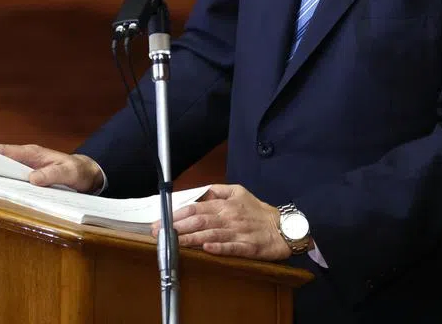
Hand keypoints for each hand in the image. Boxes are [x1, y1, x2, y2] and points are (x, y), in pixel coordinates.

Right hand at [0, 143, 104, 192]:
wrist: (86, 173)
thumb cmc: (77, 171)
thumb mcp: (68, 173)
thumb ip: (52, 175)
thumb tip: (32, 179)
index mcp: (32, 153)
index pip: (6, 151)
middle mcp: (26, 157)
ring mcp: (26, 166)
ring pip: (3, 167)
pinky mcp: (27, 174)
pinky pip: (10, 175)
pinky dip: (0, 179)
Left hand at [152, 184, 296, 260]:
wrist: (283, 227)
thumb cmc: (257, 211)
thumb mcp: (238, 192)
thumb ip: (216, 191)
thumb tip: (195, 193)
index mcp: (225, 203)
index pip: (195, 207)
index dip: (176, 214)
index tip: (160, 220)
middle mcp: (229, 217)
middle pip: (199, 221)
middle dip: (176, 227)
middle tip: (158, 233)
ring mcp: (239, 232)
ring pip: (211, 235)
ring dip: (190, 239)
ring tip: (173, 243)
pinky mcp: (248, 247)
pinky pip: (232, 247)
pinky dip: (219, 248)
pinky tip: (206, 249)